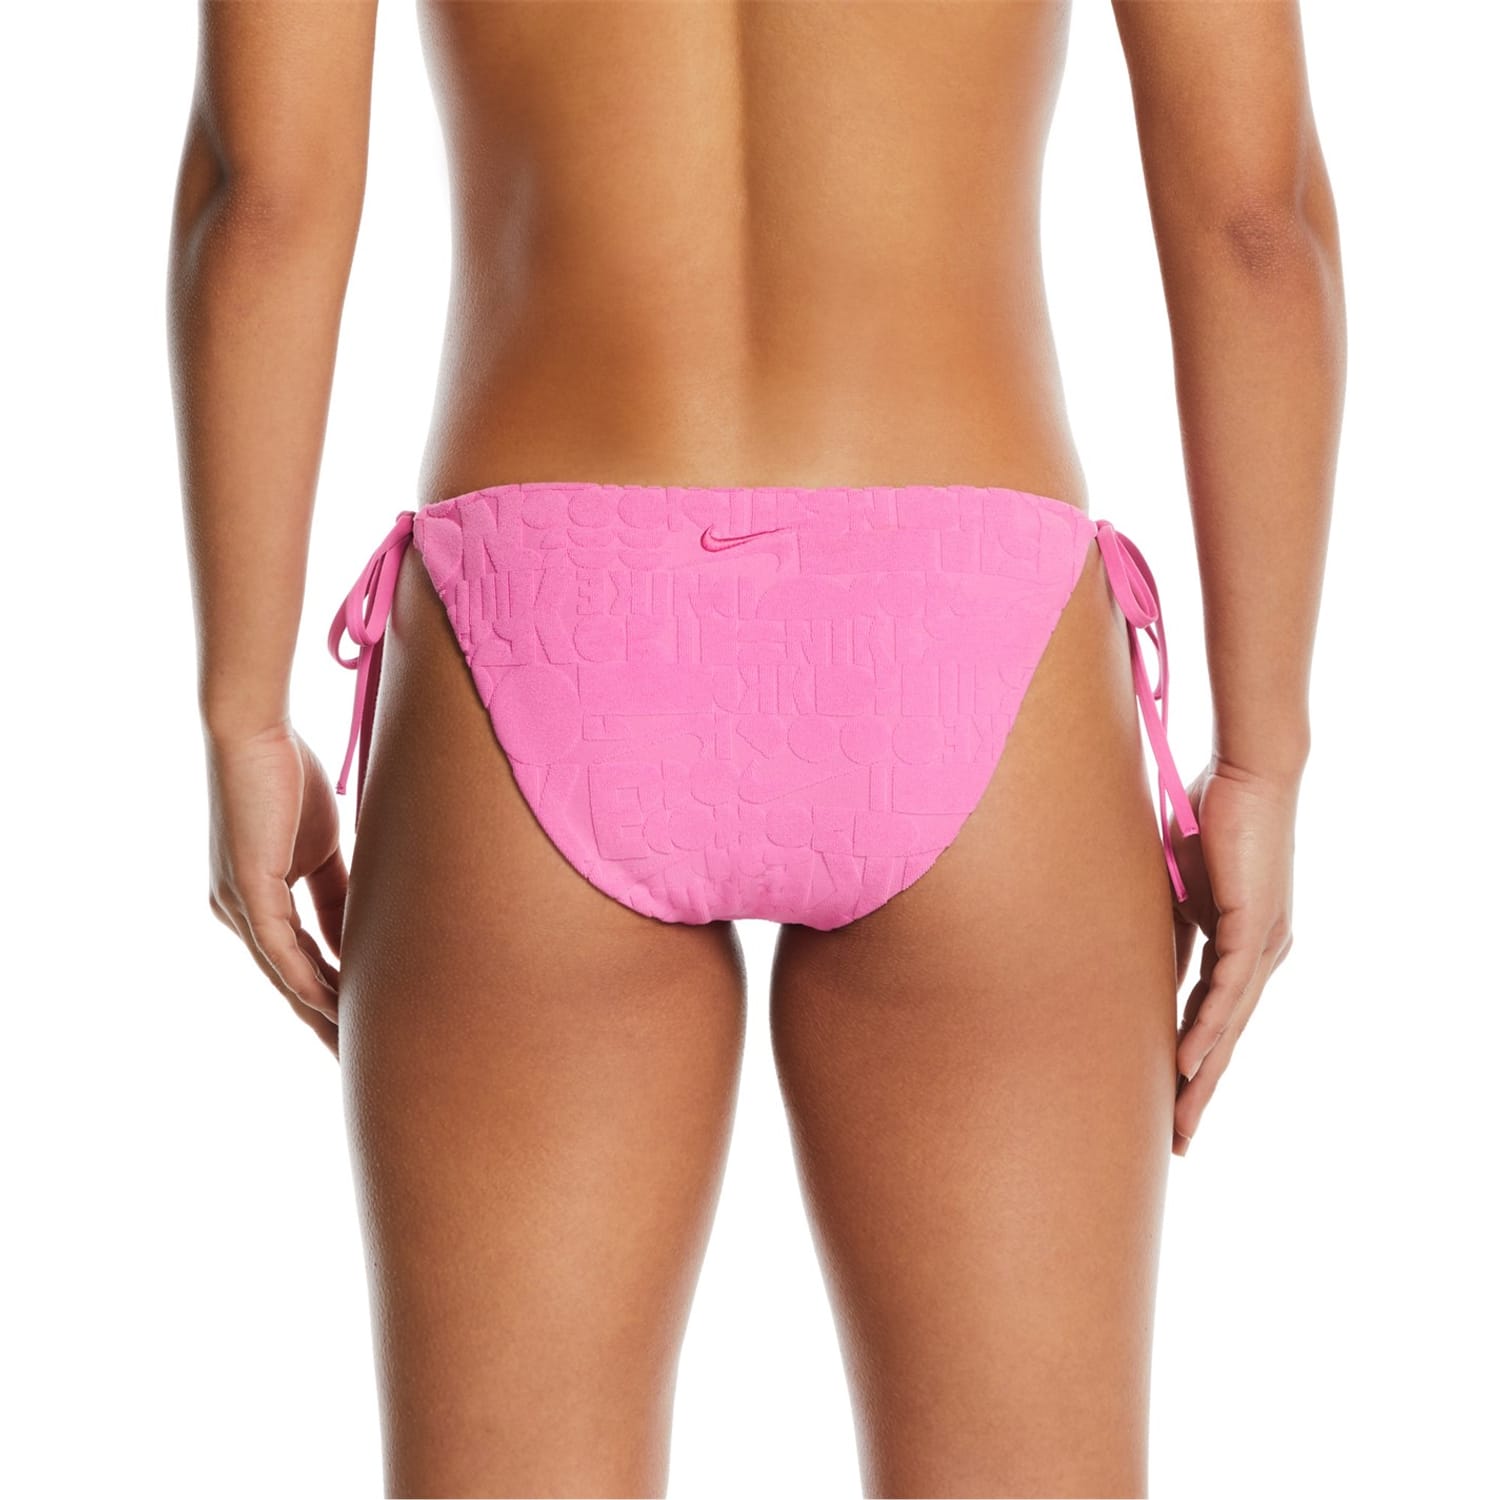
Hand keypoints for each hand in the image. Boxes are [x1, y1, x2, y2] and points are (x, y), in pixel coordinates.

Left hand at [205, 721, 347, 1056]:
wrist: (252, 730)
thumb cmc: (285, 771)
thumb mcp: (323, 844)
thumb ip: (339, 891)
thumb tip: (362, 930)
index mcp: (258, 897)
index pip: (301, 961)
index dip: (332, 995)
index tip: (362, 1028)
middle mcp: (239, 910)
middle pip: (289, 981)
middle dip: (323, 1024)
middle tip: (355, 1062)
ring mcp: (238, 903)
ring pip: (283, 975)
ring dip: (319, 1014)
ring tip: (350, 1048)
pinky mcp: (246, 889)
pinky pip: (279, 948)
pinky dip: (305, 979)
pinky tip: (331, 1006)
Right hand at [1167, 757, 1297, 1155]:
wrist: (1246, 773)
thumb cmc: (1210, 814)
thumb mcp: (1175, 886)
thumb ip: (1165, 927)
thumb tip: (1141, 964)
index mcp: (1242, 944)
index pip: (1213, 1017)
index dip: (1191, 1062)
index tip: (1167, 1101)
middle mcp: (1262, 953)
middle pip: (1226, 1037)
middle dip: (1200, 1091)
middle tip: (1177, 1139)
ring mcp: (1264, 943)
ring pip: (1230, 1025)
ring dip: (1204, 1077)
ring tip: (1180, 1120)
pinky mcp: (1255, 926)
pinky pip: (1229, 991)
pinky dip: (1208, 1031)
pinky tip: (1189, 1066)